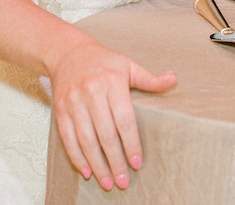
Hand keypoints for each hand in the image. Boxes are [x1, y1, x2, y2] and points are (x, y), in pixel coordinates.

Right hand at [49, 39, 175, 191]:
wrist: (67, 52)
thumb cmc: (103, 61)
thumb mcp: (128, 65)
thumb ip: (150, 79)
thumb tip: (174, 79)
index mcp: (112, 81)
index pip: (124, 119)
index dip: (132, 144)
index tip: (137, 164)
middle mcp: (92, 91)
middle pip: (105, 134)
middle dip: (115, 161)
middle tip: (123, 181)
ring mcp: (74, 101)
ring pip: (86, 140)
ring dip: (97, 164)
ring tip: (107, 182)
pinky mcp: (60, 109)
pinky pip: (68, 138)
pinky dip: (77, 157)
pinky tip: (87, 171)